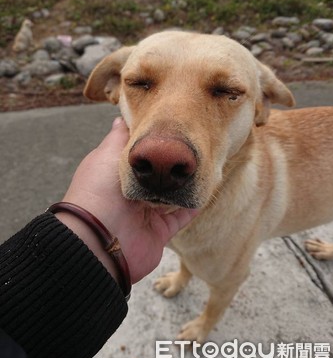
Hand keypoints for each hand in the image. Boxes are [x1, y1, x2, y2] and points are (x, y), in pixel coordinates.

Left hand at [62, 117, 198, 282]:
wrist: (99, 239)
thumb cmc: (99, 191)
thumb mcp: (106, 155)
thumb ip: (120, 137)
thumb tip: (122, 118)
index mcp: (120, 173)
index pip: (142, 153)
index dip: (157, 140)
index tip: (174, 123)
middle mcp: (135, 191)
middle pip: (160, 173)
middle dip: (175, 161)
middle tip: (198, 141)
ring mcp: (149, 212)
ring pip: (174, 192)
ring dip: (188, 180)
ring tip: (207, 159)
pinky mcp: (163, 230)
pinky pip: (184, 214)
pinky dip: (195, 202)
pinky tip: (208, 185)